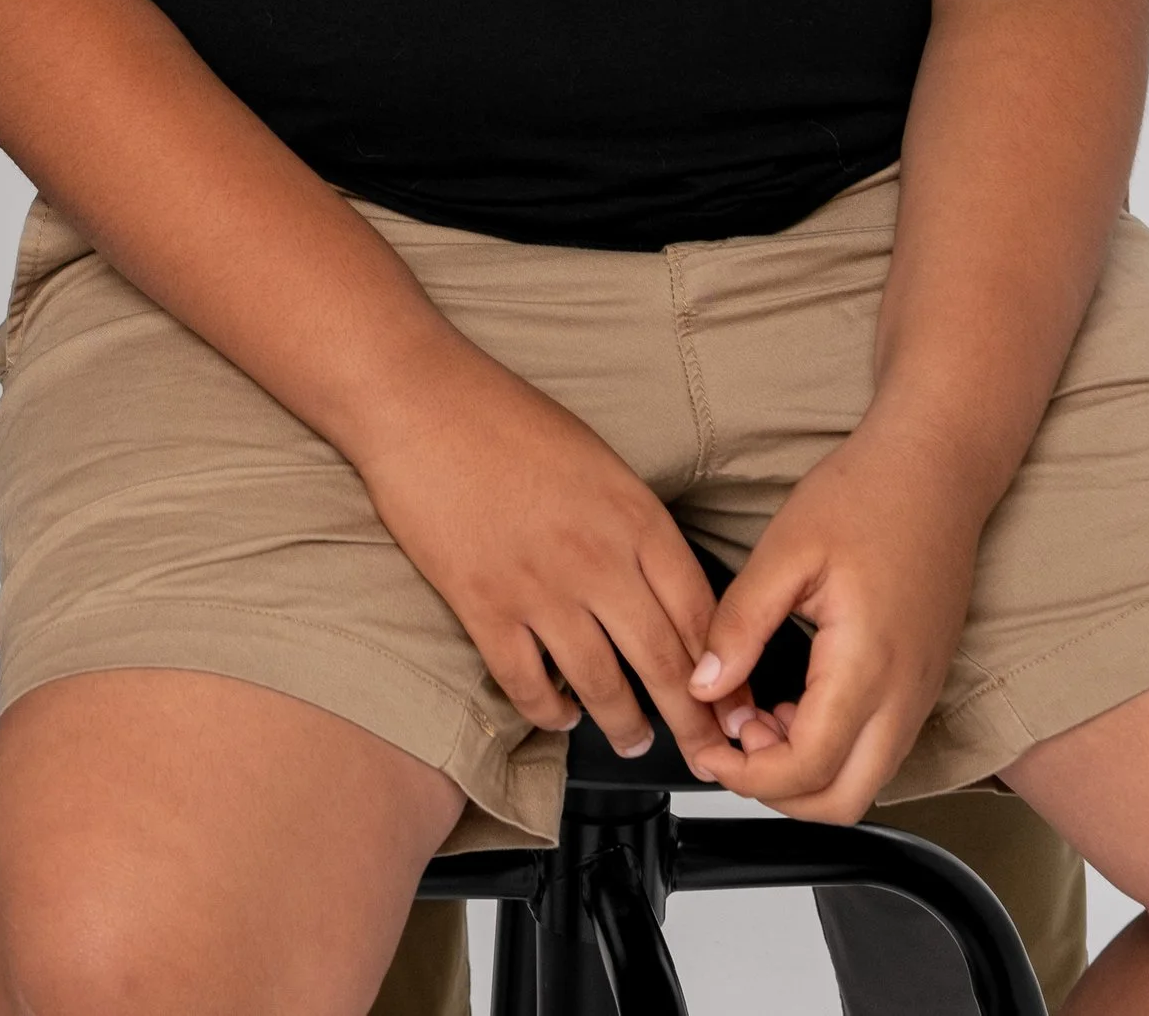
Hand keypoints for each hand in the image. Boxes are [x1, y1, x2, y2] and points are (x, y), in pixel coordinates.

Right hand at [354, 335, 759, 768]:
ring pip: (603, 685)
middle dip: (694, 720)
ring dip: (625, 725)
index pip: (700, 611)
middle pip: (665, 662)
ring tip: (635, 740)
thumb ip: (631, 521)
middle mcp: (598, 558)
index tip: (731, 696)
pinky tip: (560, 716)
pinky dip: (549, 713)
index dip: (724, 666)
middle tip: (707, 750)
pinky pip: (528, 685)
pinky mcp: (484, 607)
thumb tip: (658, 582)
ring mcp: (540, 588)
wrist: (417, 399)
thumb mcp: (594, 456)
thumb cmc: (501, 413)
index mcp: (633, 514)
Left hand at [686, 416, 981, 821]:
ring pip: (863, 783)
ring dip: (805, 771)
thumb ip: (740, 625)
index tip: (708, 750)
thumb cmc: (867, 497)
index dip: (747, 776)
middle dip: (776, 791)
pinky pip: (877, 750)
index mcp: (867, 667)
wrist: (934, 471)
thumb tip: (705, 687)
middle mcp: (904, 697)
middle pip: (842, 802)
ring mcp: (920, 697)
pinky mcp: (922, 687)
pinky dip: (832, 749)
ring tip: (757, 712)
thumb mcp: (785, 551)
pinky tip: (792, 701)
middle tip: (730, 745)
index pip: (807, 769)